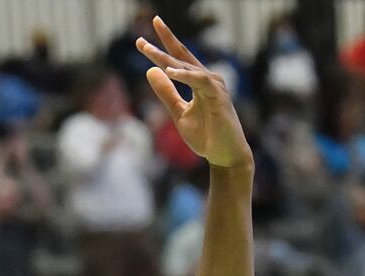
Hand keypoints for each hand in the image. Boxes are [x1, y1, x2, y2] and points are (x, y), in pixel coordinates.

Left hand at [137, 17, 251, 171]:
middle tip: (146, 31)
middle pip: (182, 56)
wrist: (224, 156)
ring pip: (188, 67)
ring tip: (149, 51)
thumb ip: (166, 93)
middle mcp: (207, 79)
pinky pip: (200, 81)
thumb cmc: (205, 135)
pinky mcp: (219, 97)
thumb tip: (150, 71)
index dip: (161, 47)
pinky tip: (170, 71)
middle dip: (164, 42)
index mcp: (197, 82)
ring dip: (168, 58)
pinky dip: (185, 75)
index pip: (177, 60)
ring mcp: (214, 87)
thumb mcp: (179, 113)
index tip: (141, 40)